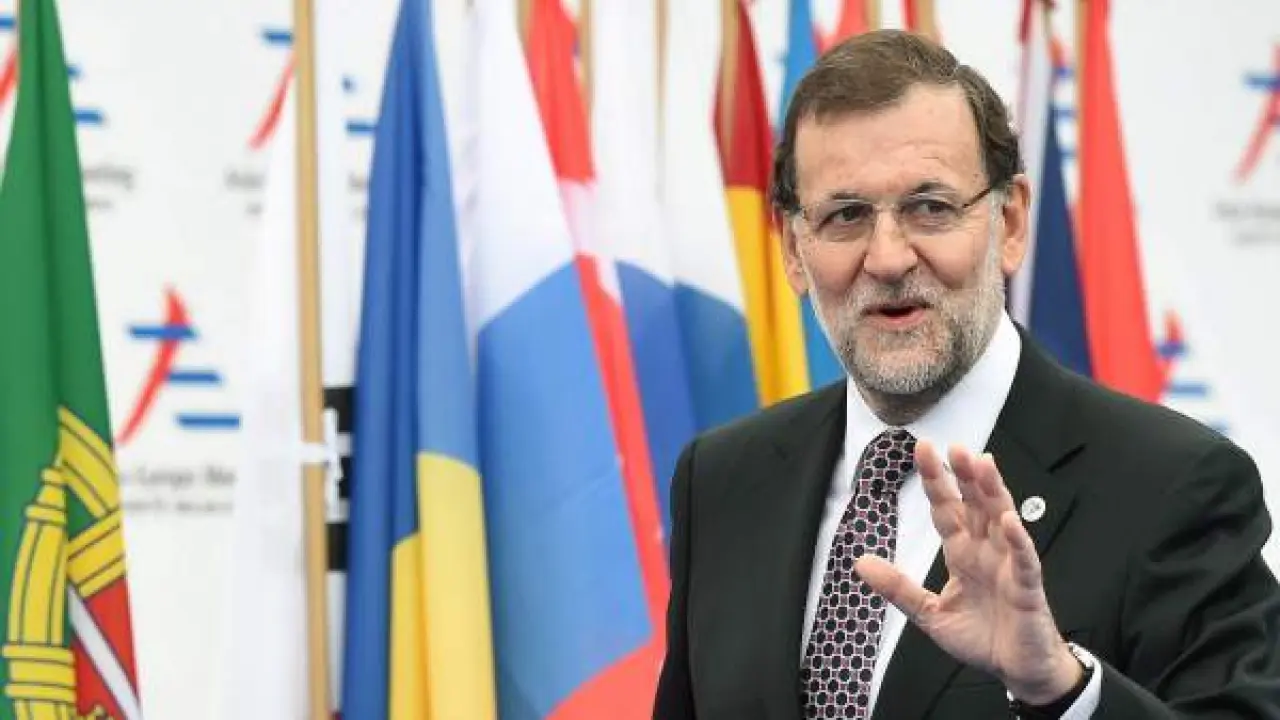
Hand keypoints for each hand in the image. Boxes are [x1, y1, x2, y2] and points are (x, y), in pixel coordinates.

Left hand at [854, 442, 1081, 703]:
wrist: (1016, 670)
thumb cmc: (981, 637)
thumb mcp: (929, 613)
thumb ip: (898, 587)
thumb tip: (860, 563)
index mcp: (963, 553)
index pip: (947, 509)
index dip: (936, 481)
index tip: (922, 448)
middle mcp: (987, 551)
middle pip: (976, 504)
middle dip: (965, 475)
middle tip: (954, 445)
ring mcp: (1010, 566)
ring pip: (1002, 520)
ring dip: (994, 492)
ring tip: (983, 463)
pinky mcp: (1028, 589)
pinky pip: (1024, 561)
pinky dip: (1019, 541)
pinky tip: (1010, 521)